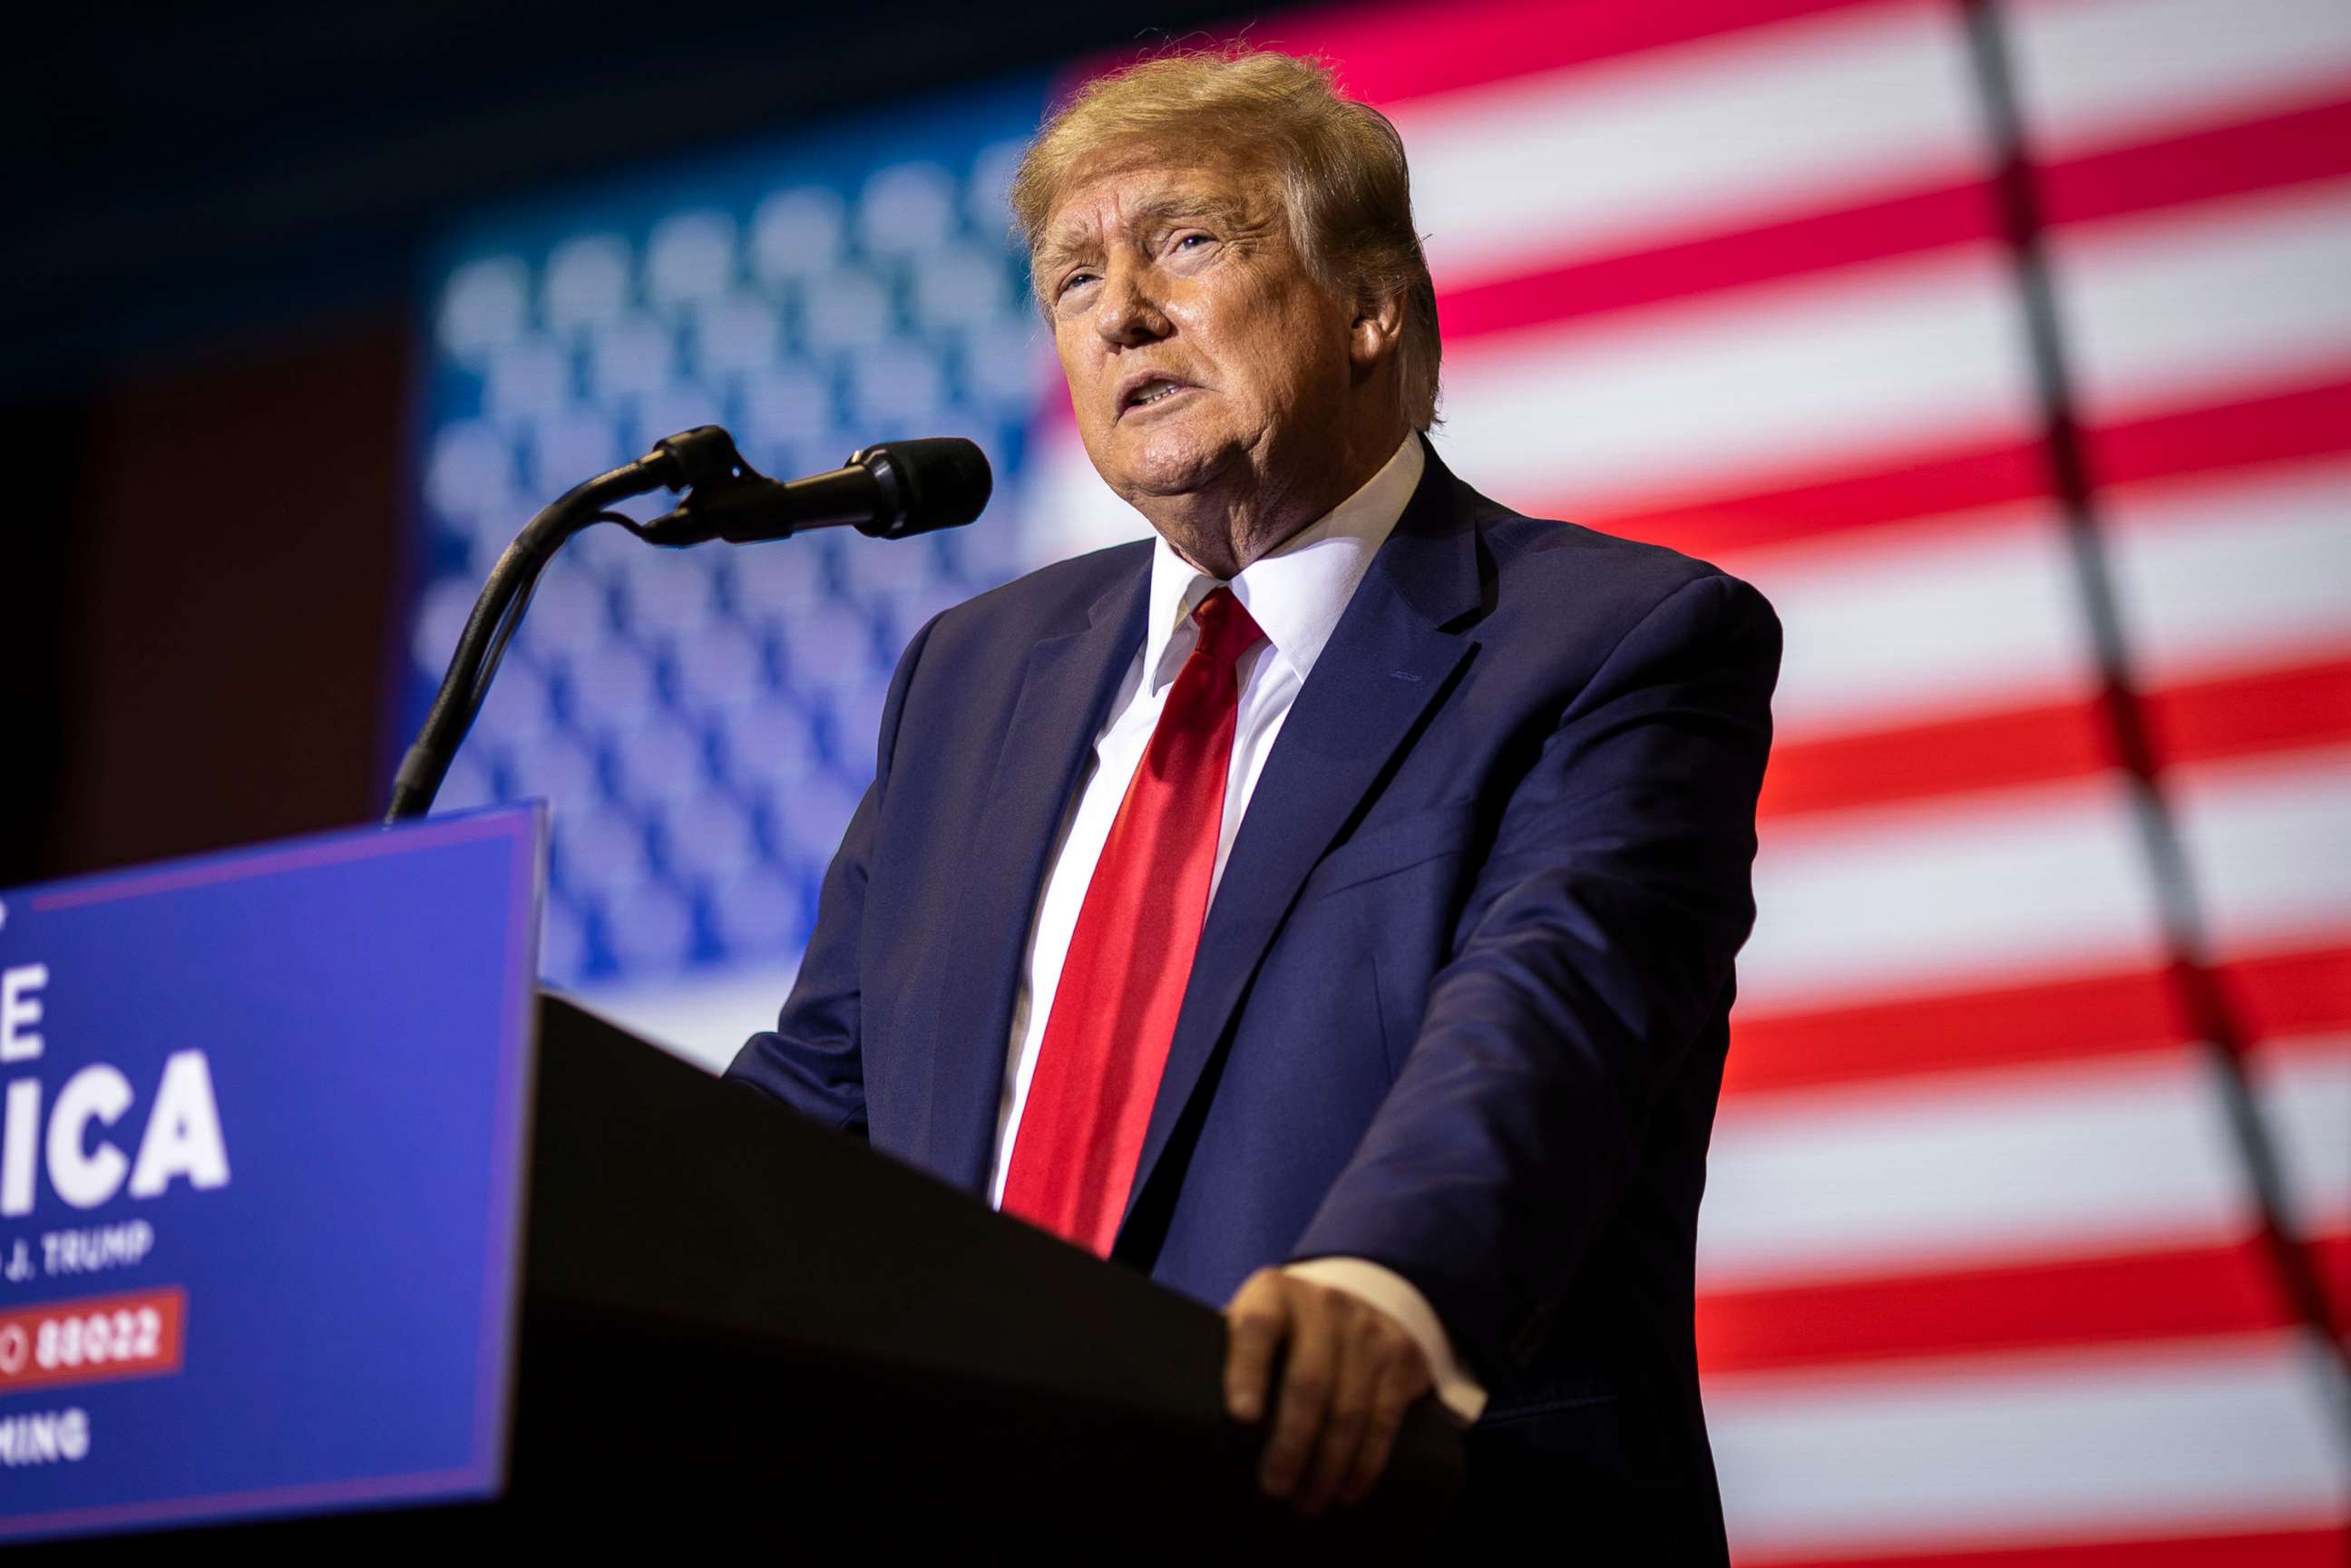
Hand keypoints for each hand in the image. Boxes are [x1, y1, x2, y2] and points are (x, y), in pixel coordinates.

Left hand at [1221, 1267, 1434, 1516]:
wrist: (1353, 1298)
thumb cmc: (1283, 1329)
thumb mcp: (1253, 1321)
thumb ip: (1232, 1356)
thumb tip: (1205, 1422)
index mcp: (1274, 1293)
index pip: (1258, 1328)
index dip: (1248, 1371)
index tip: (1241, 1418)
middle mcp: (1324, 1305)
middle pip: (1309, 1380)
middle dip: (1291, 1443)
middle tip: (1274, 1488)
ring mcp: (1366, 1330)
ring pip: (1350, 1408)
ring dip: (1327, 1466)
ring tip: (1307, 1502)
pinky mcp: (1399, 1356)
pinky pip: (1383, 1419)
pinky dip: (1365, 1463)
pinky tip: (1346, 1490)